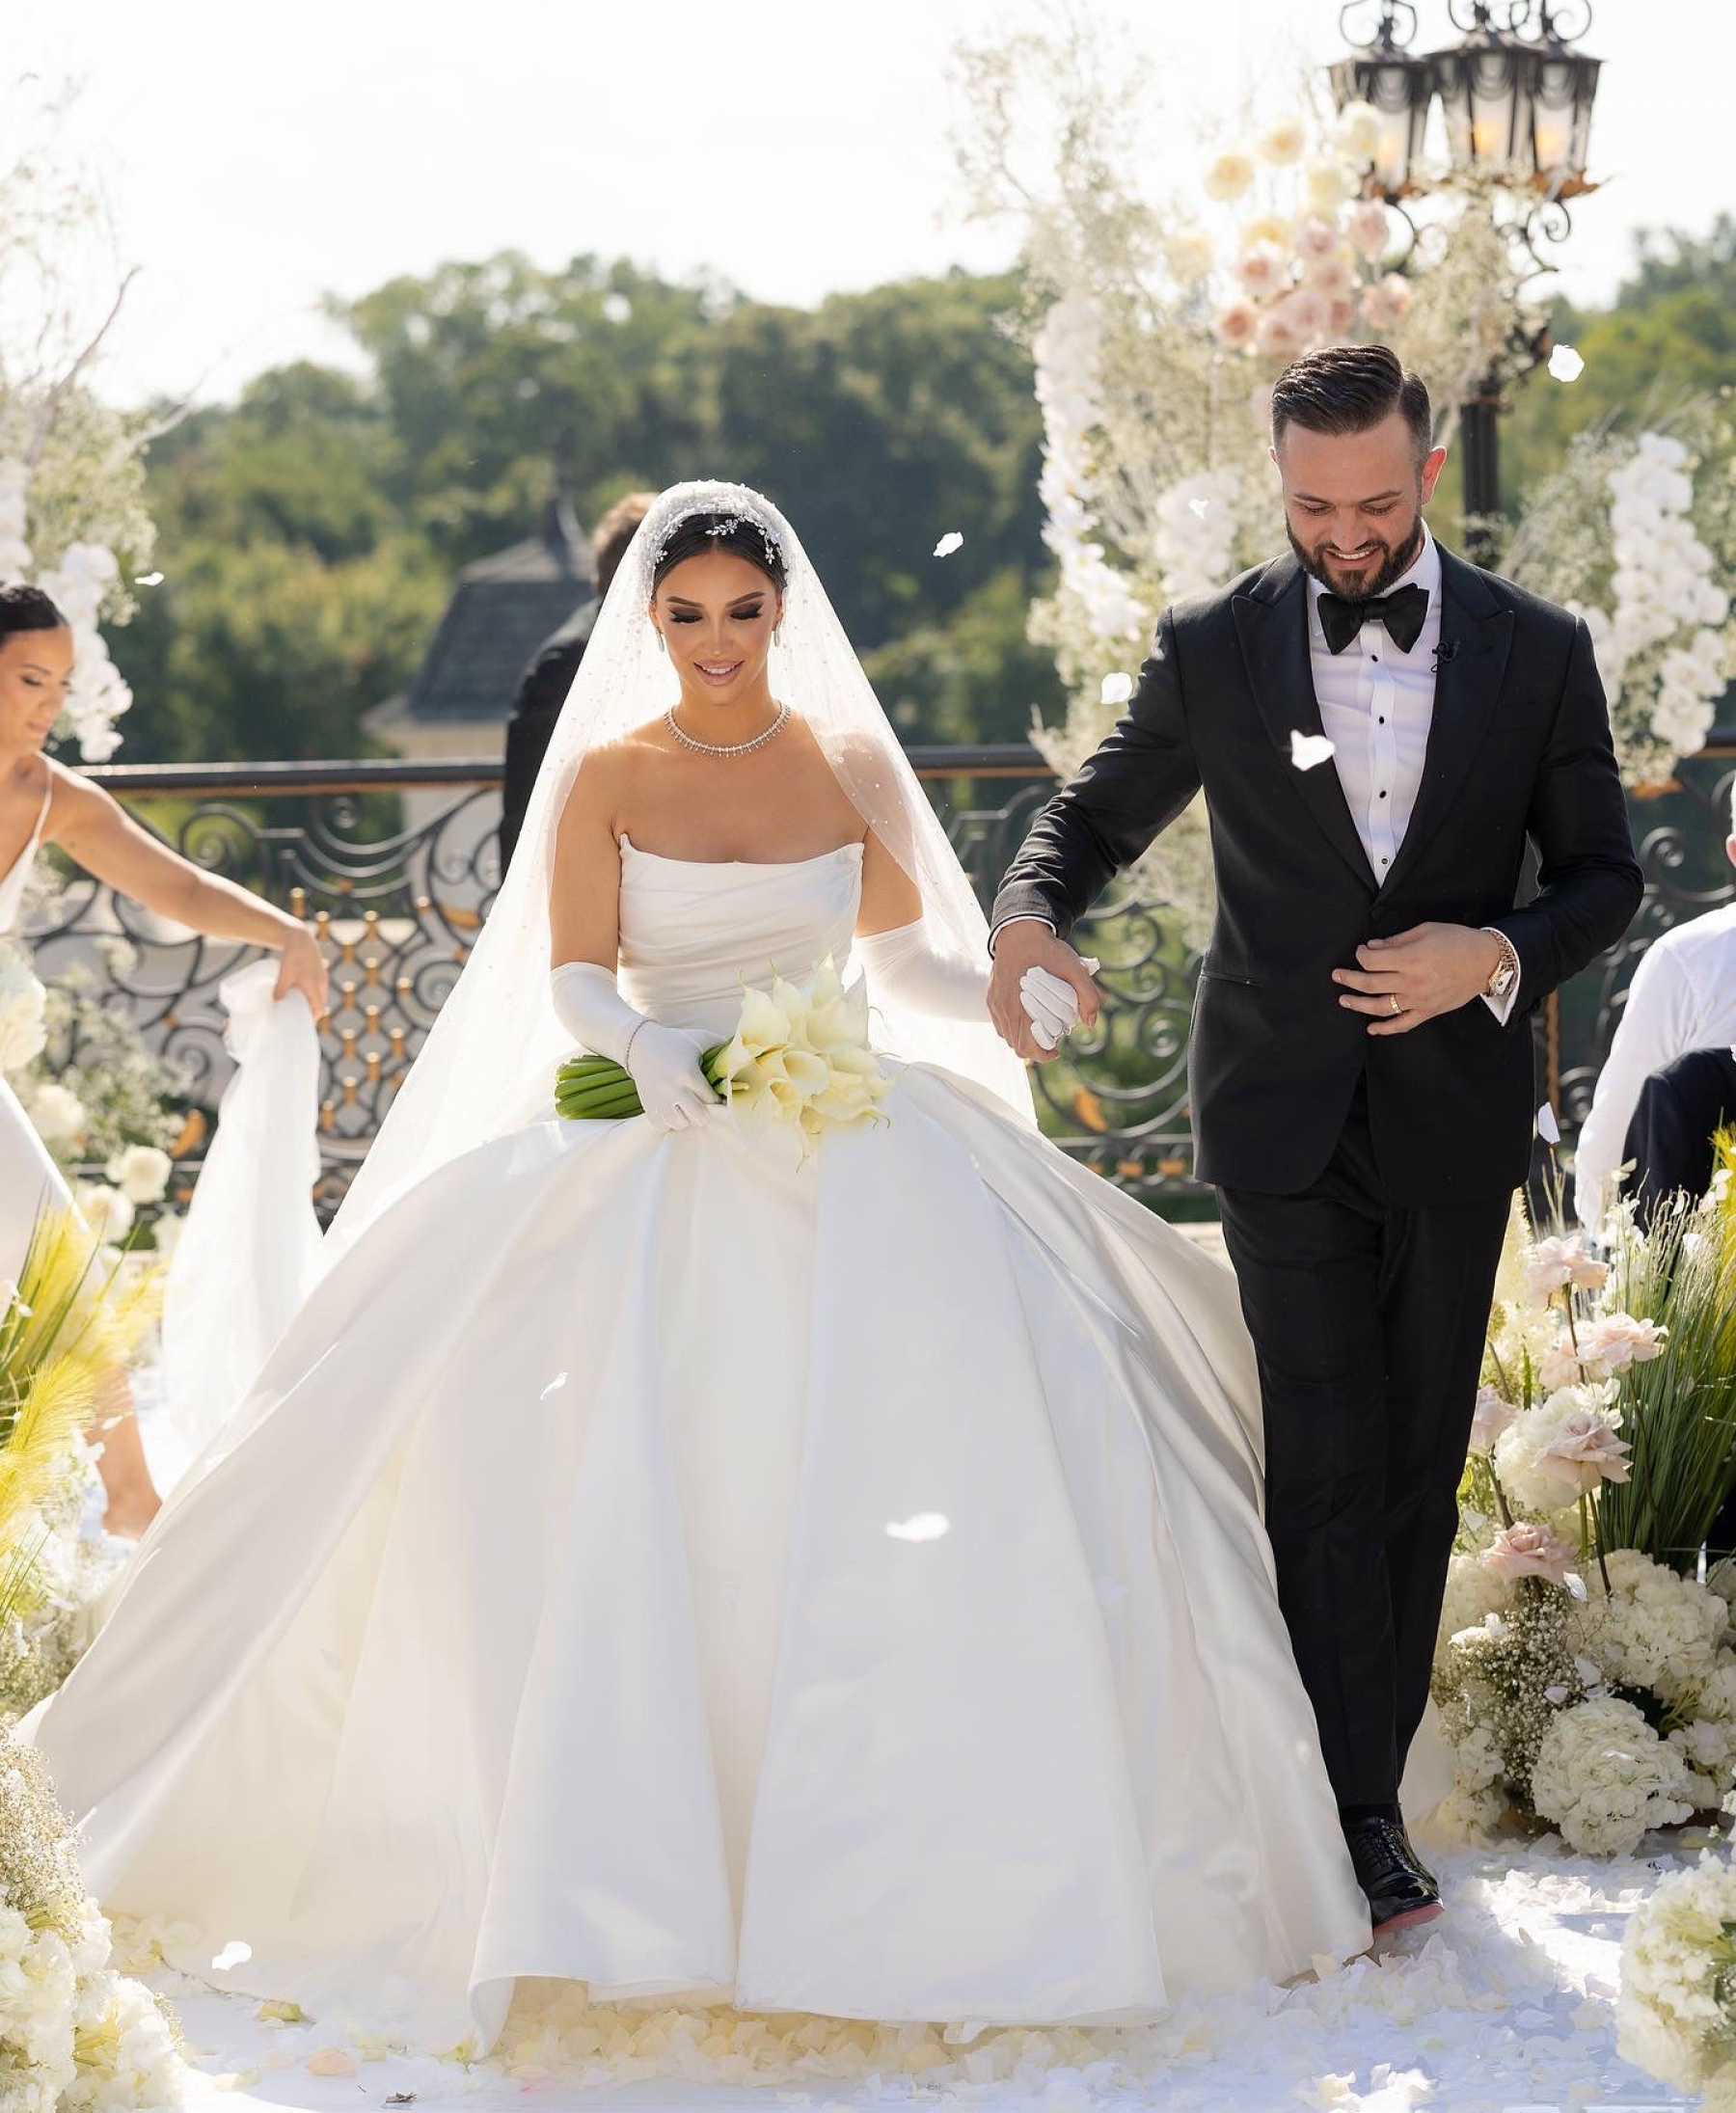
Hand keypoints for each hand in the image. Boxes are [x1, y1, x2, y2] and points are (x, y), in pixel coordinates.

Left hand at [273, 927, 329, 1018]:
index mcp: (316, 988)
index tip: (302, 1025)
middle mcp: (321, 984)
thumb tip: (274, 1004)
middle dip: (310, 1011)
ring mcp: (321, 976)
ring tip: (298, 1005)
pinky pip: (317, 986)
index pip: (318, 1010)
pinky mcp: (318, 970)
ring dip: (311, 1001)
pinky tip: (301, 991)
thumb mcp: (284, 977)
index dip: (311, 1019)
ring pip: (318, 994)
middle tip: (298, 1017)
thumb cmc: (292, 958)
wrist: (300, 937)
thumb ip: (280, 992)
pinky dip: (311, 992)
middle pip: (319, 1003)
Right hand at [623, 1021, 718, 1132]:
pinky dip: (669, 1122)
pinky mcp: (648, 1106)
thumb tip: (742, 1050)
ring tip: (686, 1107)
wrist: (640, 1045)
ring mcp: (659, 1100)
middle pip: (698, 1117)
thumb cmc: (675, 1041)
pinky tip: (672, 1110)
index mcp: (688, 1074)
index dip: (719, 1101)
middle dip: (705, 1112)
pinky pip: (662, 1126)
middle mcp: (673, 1090)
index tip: (720, 1098)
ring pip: (680, 1124)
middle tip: (703, 1104)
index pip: (711, 1099)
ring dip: (686, 1118)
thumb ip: (721, 1044)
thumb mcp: (700, 1038)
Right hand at [988, 920, 1100, 1061]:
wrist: (1020, 931)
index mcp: (1023, 1007)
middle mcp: (1006, 1009)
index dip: (1043, 1055)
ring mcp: (996, 1003)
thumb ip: (1088, 996)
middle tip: (1051, 1041)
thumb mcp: (1075, 969)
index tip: (1056, 1050)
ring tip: (1039, 1029)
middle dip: (1035, 1049)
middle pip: (1016, 1046)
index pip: (1027, 1047)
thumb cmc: (1047, 951)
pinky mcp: (992, 996)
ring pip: (1007, 1035)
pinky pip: (999, 1022)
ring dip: (1023, 1038)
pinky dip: (1012, 1027)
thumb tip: (1090, 1022)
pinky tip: (1025, 1017)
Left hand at [1332, 922, 1502, 1036]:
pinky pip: (1402, 1024)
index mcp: (1409, 959)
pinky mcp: (1427, 1012)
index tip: (1360, 951)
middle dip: (1349, 978)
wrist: (1486, 962)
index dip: (1360, 955)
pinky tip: (1371, 1028)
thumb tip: (1373, 947)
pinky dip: (1385, 1029)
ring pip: (1380, 1007)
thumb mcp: (1425, 930)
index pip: (1371, 961)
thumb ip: (1396, 941)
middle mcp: (1410, 982)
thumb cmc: (1457, 941)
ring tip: (1344, 1000)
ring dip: (1358, 1004)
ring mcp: (1418, 1000)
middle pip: (1369, 983)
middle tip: (1336, 975)